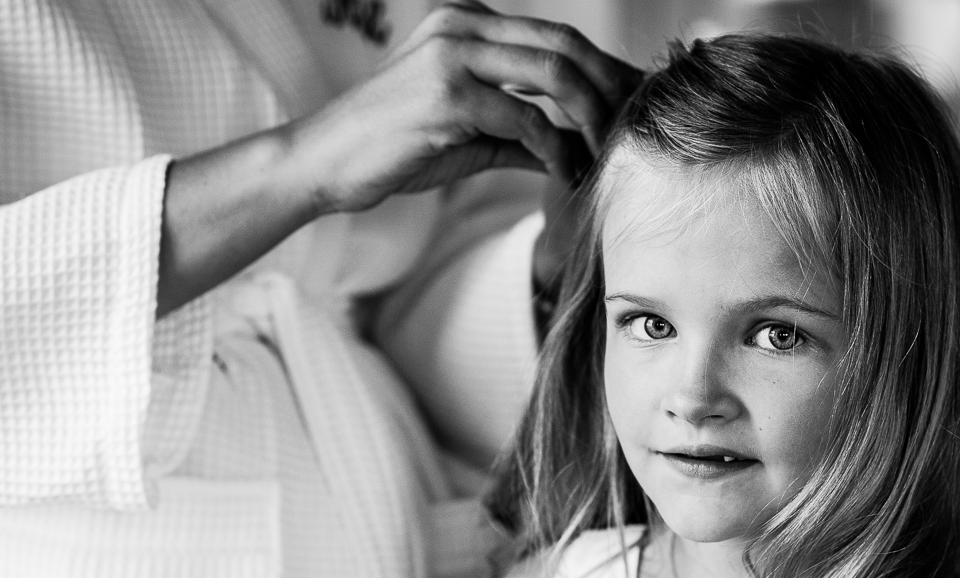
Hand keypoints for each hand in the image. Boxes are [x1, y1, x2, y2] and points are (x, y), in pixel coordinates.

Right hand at [290, 1, 640, 214]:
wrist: (325, 163)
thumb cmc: (392, 149)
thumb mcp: (467, 132)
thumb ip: (519, 131)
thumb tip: (573, 148)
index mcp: (465, 20)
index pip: (554, 35)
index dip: (601, 69)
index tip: (632, 103)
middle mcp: (461, 24)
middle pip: (563, 44)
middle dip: (608, 86)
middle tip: (634, 126)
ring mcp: (453, 55)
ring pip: (553, 74)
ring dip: (590, 117)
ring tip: (606, 152)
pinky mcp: (447, 95)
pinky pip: (525, 119)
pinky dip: (556, 150)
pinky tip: (566, 175)